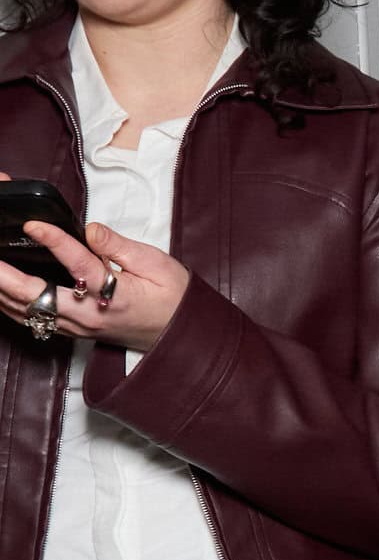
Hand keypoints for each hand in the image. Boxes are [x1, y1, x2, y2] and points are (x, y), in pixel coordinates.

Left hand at [0, 176, 189, 354]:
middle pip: (36, 296)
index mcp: (114, 295)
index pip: (78, 265)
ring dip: (2, 292)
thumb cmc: (172, 299)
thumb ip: (119, 246)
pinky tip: (0, 293)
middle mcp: (89, 315)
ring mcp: (77, 326)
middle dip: (5, 275)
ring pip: (27, 311)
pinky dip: (10, 306)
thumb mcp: (156, 264)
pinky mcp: (73, 331)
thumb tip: (91, 229)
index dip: (54, 241)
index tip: (33, 224)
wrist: (179, 335)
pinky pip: (33, 320)